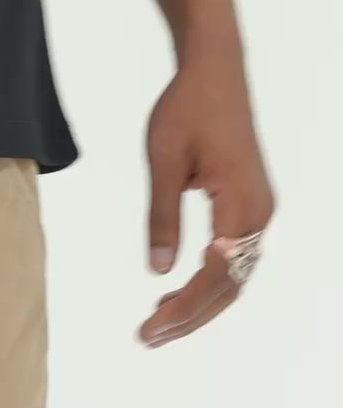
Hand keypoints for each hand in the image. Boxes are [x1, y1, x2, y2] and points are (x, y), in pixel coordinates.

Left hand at [140, 45, 274, 347]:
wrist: (215, 69)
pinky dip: (207, 283)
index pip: (213, 274)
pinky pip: (235, 259)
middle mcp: (258, 213)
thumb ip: (162, 218)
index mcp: (239, 203)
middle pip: (229, 287)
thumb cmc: (187, 107)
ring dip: (198, 305)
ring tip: (158, 323)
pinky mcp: (252, 206)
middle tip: (148, 338)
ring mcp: (259, 210)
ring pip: (234, 277)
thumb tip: (159, 271)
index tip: (150, 329)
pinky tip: (175, 290)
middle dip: (189, 318)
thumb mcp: (164, 162)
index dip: (182, 309)